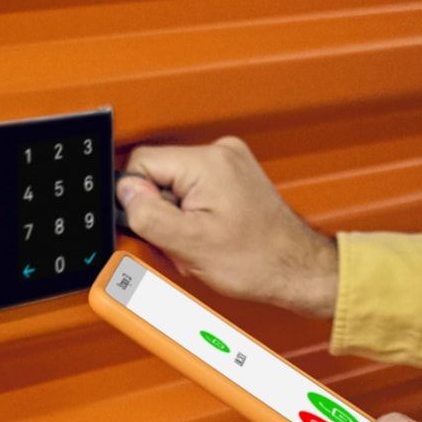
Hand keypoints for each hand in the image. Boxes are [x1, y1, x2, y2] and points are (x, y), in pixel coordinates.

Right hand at [115, 136, 340, 316]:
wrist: (296, 268)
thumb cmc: (258, 260)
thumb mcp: (189, 244)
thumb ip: (149, 214)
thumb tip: (125, 192)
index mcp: (207, 162)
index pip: (142, 163)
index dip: (138, 199)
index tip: (154, 226)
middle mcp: (220, 153)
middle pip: (158, 175)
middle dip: (160, 213)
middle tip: (180, 243)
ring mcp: (229, 163)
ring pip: (174, 187)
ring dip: (177, 219)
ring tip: (198, 243)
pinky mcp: (233, 177)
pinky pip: (193, 192)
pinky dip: (193, 217)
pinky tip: (207, 237)